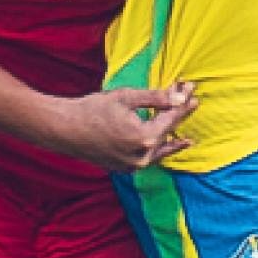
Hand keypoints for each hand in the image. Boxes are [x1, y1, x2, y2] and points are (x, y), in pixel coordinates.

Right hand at [50, 82, 198, 170]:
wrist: (64, 129)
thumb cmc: (93, 109)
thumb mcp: (126, 97)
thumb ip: (156, 98)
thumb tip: (182, 96)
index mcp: (144, 138)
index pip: (172, 118)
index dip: (183, 102)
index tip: (192, 89)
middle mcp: (142, 156)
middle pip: (168, 132)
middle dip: (179, 114)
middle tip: (191, 99)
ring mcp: (133, 165)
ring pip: (160, 151)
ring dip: (172, 139)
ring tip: (187, 138)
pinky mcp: (124, 168)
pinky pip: (148, 159)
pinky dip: (157, 151)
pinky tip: (163, 149)